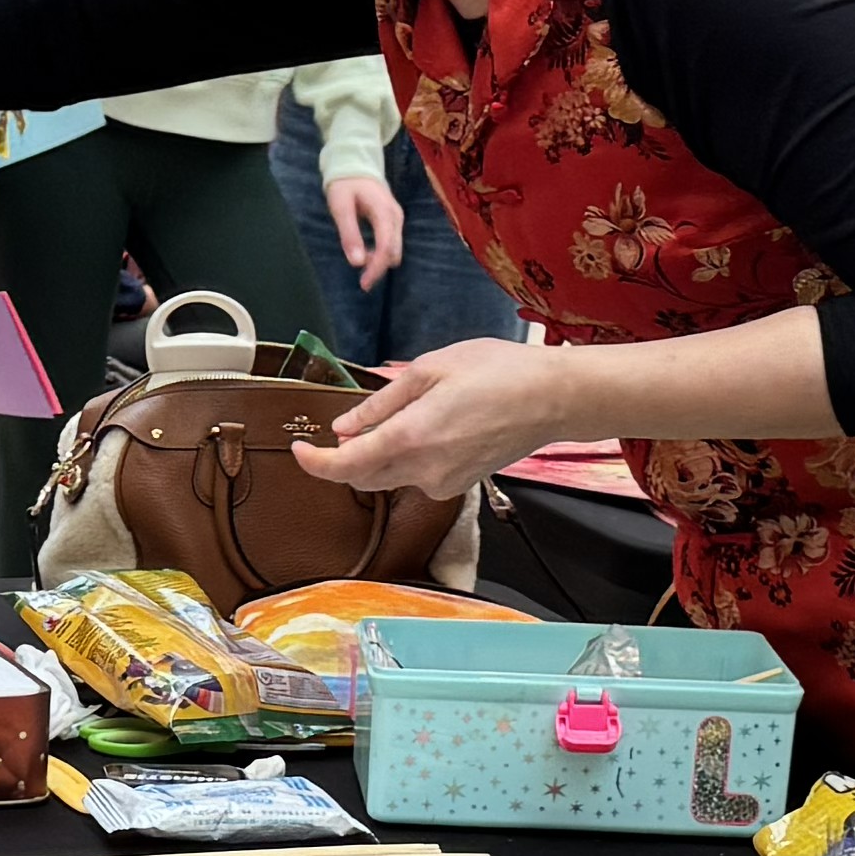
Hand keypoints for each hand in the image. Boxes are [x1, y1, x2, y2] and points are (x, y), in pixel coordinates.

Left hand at [294, 339, 564, 501]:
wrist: (555, 398)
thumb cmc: (498, 372)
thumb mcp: (430, 370)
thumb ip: (381, 404)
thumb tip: (344, 427)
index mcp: (411, 437)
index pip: (344, 467)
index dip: (314, 463)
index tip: (299, 449)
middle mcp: (424, 470)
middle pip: (363, 478)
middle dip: (346, 458)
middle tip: (348, 426)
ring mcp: (444, 482)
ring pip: (391, 478)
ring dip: (379, 455)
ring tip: (403, 415)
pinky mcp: (460, 485)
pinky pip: (419, 476)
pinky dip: (408, 458)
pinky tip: (430, 427)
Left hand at [326, 169, 409, 286]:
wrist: (355, 163)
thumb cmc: (345, 183)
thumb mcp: (341, 207)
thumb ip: (349, 234)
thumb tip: (356, 263)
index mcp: (384, 212)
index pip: (386, 247)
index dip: (376, 268)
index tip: (364, 284)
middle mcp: (396, 217)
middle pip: (394, 252)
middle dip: (379, 268)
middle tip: (362, 282)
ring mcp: (397, 218)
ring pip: (395, 249)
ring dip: (380, 261)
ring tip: (360, 264)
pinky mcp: (394, 220)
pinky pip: (392, 242)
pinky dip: (381, 252)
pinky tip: (366, 253)